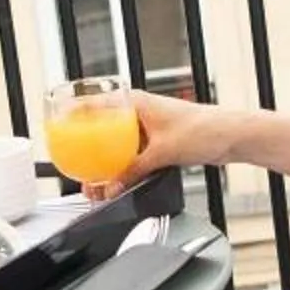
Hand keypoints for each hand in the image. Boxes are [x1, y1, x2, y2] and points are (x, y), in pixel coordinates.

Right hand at [83, 92, 230, 201]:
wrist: (231, 137)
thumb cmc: (204, 129)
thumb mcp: (161, 152)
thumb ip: (133, 171)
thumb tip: (112, 187)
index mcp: (136, 102)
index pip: (96, 104)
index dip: (74, 114)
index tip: (58, 127)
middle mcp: (139, 112)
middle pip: (104, 129)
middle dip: (89, 150)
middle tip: (79, 171)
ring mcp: (149, 127)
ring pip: (119, 145)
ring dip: (108, 163)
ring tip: (96, 184)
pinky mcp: (158, 142)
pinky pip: (133, 155)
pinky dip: (125, 168)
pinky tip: (119, 182)